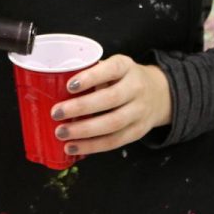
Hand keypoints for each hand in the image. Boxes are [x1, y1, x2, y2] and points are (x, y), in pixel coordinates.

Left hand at [49, 55, 171, 156]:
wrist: (159, 94)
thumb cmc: (124, 79)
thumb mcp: (114, 68)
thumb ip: (92, 73)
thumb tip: (55, 84)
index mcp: (126, 67)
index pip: (111, 69)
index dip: (91, 77)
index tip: (70, 85)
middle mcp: (136, 88)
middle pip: (110, 99)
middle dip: (81, 107)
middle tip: (56, 113)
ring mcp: (139, 111)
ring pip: (113, 123)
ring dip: (84, 130)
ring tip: (61, 133)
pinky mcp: (138, 131)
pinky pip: (114, 141)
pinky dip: (92, 146)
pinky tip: (73, 146)